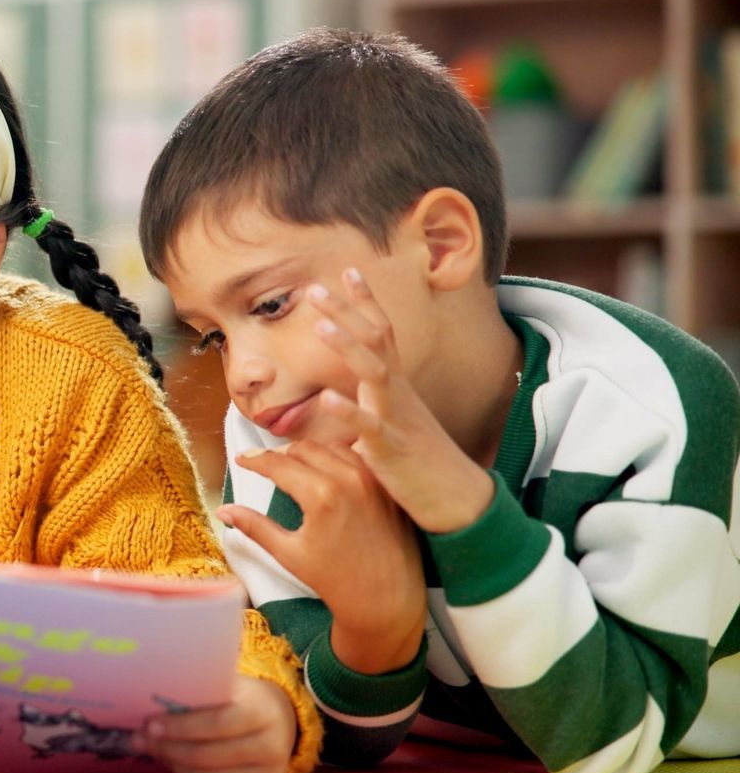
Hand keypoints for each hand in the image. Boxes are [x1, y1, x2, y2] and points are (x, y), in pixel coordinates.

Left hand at [144, 676, 296, 772]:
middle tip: (143, 740)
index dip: (179, 727)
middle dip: (167, 748)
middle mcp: (273, 748)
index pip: (216, 724)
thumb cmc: (240, 700)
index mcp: (263, 712)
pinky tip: (179, 768)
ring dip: (174, 766)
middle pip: (206, 757)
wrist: (278, 721)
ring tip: (160, 751)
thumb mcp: (224, 687)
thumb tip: (149, 721)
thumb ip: (194, 697)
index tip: (149, 725)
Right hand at [218, 441, 426, 674]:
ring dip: (309, 452)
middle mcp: (349, 480)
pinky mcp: (388, 489)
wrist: (386, 602)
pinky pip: (359, 460)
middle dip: (280, 453)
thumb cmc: (335, 582)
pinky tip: (327, 472)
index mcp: (321, 496)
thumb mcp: (289, 554)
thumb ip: (255, 527)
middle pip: (304, 448)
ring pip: (333, 447)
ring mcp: (373, 482)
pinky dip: (337, 458)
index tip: (241, 459)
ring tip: (294, 465)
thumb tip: (223, 511)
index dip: (254, 459)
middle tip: (264, 464)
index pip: (278, 464)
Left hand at [307, 269, 494, 532]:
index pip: (382, 334)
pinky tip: (327, 397)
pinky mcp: (392, 449)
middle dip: (346, 311)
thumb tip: (337, 398)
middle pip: (375, 341)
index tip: (346, 271)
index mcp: (395, 388)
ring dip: (348, 346)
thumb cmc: (419, 464)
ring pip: (375, 373)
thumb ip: (365, 408)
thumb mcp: (389, 427)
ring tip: (320, 324)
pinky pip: (369, 426)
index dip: (365, 303)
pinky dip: (348, 410)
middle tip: (314, 286)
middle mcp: (398, 395)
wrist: (457, 501)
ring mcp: (397, 418)